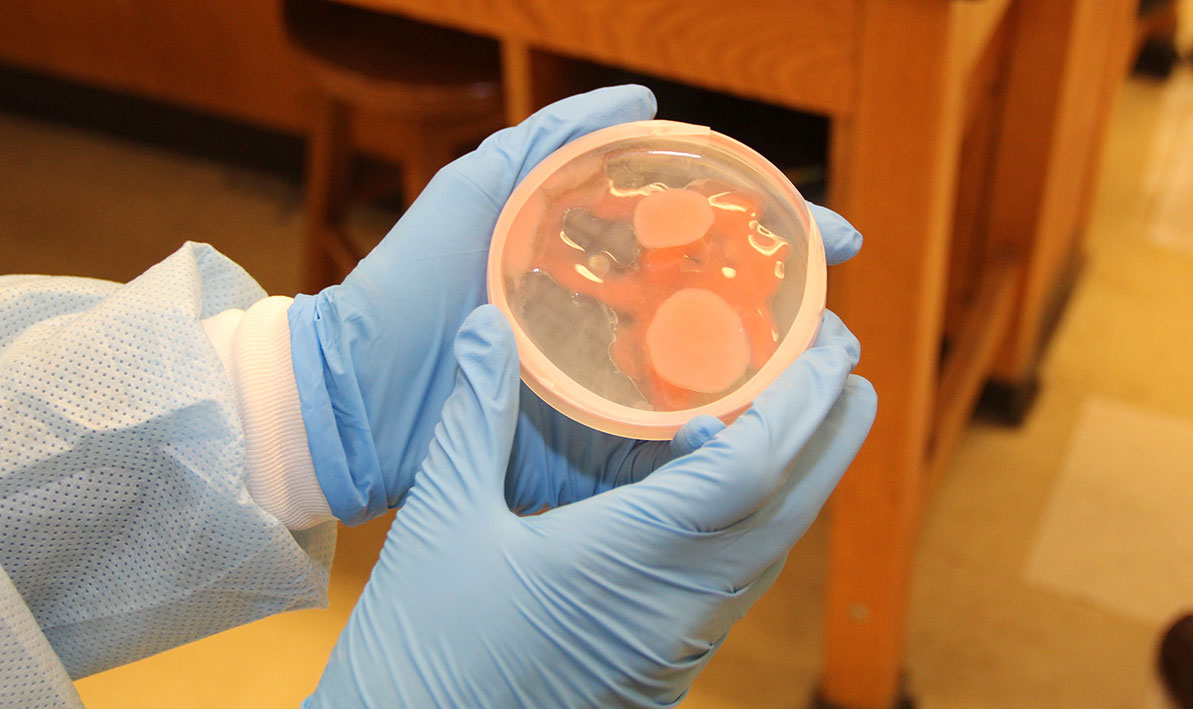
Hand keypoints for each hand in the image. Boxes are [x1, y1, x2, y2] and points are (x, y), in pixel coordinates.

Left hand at [287, 83, 865, 525]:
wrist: (360, 391)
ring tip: (819, 370)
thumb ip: (551, 141)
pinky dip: (710, 436)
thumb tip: (644, 100)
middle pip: (719, 307)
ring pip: (703, 377)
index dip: (775, 234)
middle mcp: (615, 320)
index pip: (706, 239)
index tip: (835, 235)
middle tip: (837, 308)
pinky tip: (754, 429)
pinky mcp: (590, 443)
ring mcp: (606, 384)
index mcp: (601, 261)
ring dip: (765, 376)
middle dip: (788, 306)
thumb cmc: (414, 282)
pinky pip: (662, 440)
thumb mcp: (479, 191)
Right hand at [306, 304, 875, 706]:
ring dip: (799, 484)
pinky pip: (737, 588)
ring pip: (769, 555)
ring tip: (808, 422)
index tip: (826, 345)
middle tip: (850, 374)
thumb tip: (489, 326)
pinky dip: (757, 528)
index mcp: (631, 556)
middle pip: (787, 513)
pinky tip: (735, 500)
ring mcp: (677, 644)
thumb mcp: (445, 516)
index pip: (748, 470)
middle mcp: (677, 605)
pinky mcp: (663, 668)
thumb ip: (477, 414)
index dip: (797, 402)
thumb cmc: (425, 640)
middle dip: (830, 437)